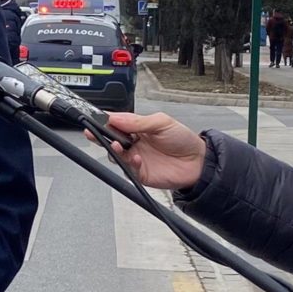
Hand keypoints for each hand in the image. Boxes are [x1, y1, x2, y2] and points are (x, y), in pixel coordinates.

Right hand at [85, 112, 206, 189]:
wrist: (199, 162)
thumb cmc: (183, 140)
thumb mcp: (162, 122)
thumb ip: (138, 121)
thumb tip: (116, 118)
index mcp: (136, 128)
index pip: (115, 123)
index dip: (104, 121)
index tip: (95, 119)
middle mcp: (133, 143)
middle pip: (109, 139)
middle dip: (99, 136)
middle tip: (92, 133)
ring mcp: (134, 158)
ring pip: (115, 155)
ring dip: (113, 150)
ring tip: (116, 145)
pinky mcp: (139, 174)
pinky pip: (127, 169)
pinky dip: (129, 163)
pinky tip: (136, 158)